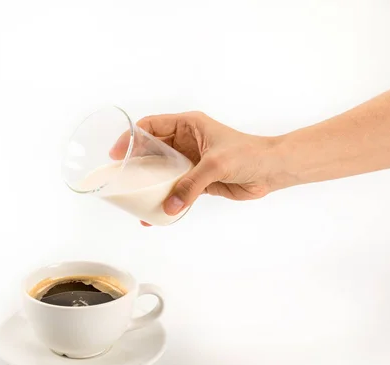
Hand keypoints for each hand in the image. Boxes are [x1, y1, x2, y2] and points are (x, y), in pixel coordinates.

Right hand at [113, 112, 279, 224]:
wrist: (272, 171)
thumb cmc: (249, 154)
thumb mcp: (215, 165)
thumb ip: (191, 185)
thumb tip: (169, 207)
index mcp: (187, 125)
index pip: (150, 126)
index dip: (131, 138)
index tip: (118, 155)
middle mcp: (185, 141)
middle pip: (151, 151)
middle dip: (135, 164)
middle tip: (119, 179)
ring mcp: (189, 162)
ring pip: (161, 172)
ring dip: (148, 185)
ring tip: (132, 198)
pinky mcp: (196, 180)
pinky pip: (175, 190)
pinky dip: (164, 200)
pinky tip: (154, 213)